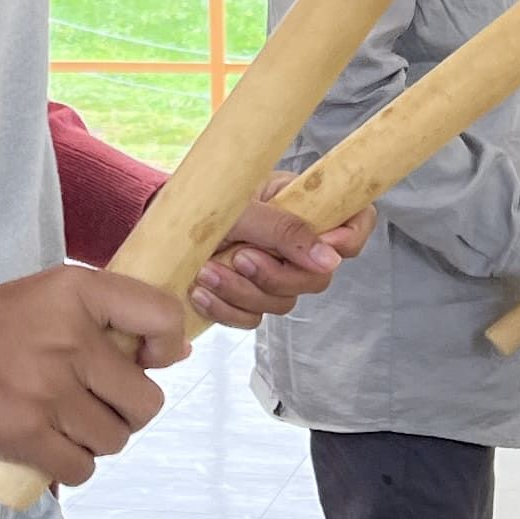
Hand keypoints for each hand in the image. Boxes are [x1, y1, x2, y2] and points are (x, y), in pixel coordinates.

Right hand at [0, 266, 186, 487]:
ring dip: (98, 438)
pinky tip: (54, 446)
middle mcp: (69, 340)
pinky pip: (81, 469)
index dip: (167, 346)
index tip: (148, 357)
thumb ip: (115, 313)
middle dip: (128, 409)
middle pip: (145, 401)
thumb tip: (177, 353)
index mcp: (78, 294)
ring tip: (69, 422)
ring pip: (115, 440)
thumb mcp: (56, 295)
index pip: (161, 317)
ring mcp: (48, 391)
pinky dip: (73, 465)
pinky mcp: (26, 435)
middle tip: (99, 400)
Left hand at [190, 177, 376, 328]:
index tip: (330, 244)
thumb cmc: (206, 201)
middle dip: (276, 275)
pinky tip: (200, 291)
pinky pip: (252, 318)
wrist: (164, 220)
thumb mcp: (244, 207)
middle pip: (317, 278)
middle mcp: (296, 245)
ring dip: (243, 291)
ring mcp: (274, 273)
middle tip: (240, 257)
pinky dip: (225, 308)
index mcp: (305, 208)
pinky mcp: (248, 297)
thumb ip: (286, 230)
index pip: (355, 224)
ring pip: (282, 302)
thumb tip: (331, 260)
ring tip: (207, 271)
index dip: (351, 238)